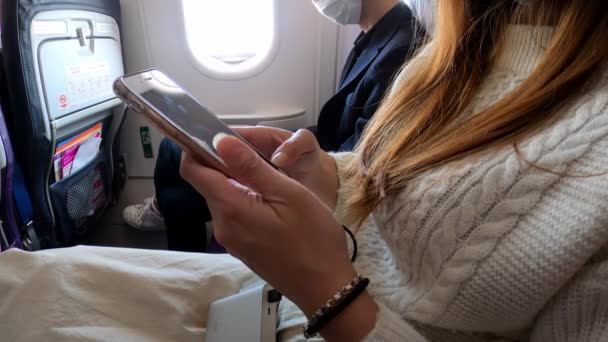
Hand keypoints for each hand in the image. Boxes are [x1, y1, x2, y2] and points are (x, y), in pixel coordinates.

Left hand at [180, 134, 377, 339]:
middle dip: (224, 163)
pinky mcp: (242, 247)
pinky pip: (234, 214)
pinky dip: (245, 199)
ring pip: (223, 198)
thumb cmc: (313, 239)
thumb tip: (220, 140)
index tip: (215, 132)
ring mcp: (231, 239)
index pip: (193, 170)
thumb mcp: (288, 194)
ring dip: (238, 181)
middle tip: (259, 152)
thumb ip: (251, 167)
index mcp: (231, 208)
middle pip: (208, 182)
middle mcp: (223, 225)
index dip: (196, 147)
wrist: (325, 288)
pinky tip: (272, 200)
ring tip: (271, 176)